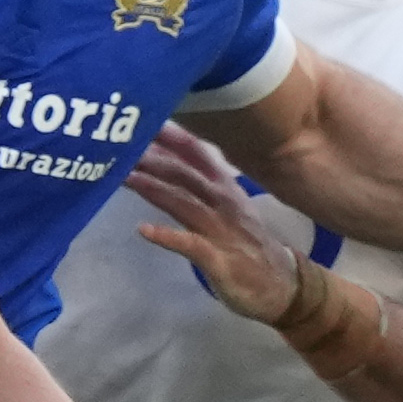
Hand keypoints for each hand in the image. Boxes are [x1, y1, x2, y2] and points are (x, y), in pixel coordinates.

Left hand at [127, 124, 296, 320]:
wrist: (283, 285)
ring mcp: (222, 231)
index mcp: (225, 188)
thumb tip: (169, 160)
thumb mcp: (230, 207)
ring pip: (184, 203)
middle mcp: (224, 204)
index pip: (196, 154)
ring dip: (154, 189)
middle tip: (119, 144)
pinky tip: (144, 229)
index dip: (169, 136)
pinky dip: (167, 236)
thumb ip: (203, 184)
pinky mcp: (219, 260)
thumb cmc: (248, 244)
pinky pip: (191, 245)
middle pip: (185, 175)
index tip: (142, 116)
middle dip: (152, 159)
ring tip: (125, 177)